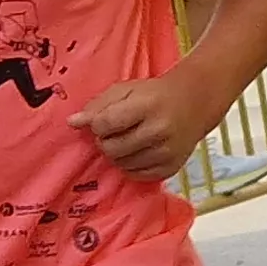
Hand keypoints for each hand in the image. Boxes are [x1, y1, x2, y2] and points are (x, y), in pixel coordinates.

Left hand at [70, 66, 227, 182]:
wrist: (194, 103)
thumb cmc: (154, 94)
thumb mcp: (126, 89)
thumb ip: (98, 105)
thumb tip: (72, 123)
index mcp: (147, 106)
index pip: (106, 124)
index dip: (96, 125)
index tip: (103, 121)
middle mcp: (159, 131)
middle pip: (112, 148)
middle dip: (105, 141)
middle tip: (113, 132)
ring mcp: (167, 152)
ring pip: (122, 164)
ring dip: (117, 154)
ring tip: (127, 140)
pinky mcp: (171, 168)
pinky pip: (137, 175)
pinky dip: (130, 166)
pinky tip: (136, 151)